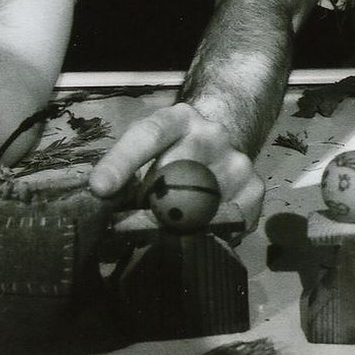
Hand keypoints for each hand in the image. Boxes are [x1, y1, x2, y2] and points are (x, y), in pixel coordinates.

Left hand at [89, 104, 264, 232]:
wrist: (218, 144)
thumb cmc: (170, 150)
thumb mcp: (145, 149)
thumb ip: (125, 173)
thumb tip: (102, 205)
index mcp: (178, 119)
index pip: (148, 136)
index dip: (122, 162)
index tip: (100, 188)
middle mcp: (212, 134)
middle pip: (175, 177)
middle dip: (150, 206)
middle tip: (136, 225)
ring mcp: (237, 162)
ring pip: (199, 209)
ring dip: (178, 226)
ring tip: (169, 229)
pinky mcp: (255, 189)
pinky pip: (225, 225)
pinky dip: (207, 235)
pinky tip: (198, 229)